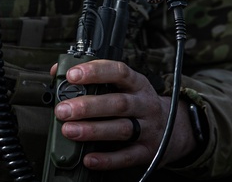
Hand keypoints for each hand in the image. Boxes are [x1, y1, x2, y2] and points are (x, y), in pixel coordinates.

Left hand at [51, 59, 196, 170]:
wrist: (174, 129)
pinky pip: (127, 156)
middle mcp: (145, 104)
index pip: (119, 72)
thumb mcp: (124, 86)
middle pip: (118, 103)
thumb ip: (93, 78)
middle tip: (64, 110)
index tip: (74, 75)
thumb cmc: (138, 104)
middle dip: (89, 106)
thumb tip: (58, 72)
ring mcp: (148, 128)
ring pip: (122, 128)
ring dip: (93, 130)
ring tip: (69, 131)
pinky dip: (107, 159)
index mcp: (138, 84)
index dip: (96, 72)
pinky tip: (89, 158)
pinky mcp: (147, 151)